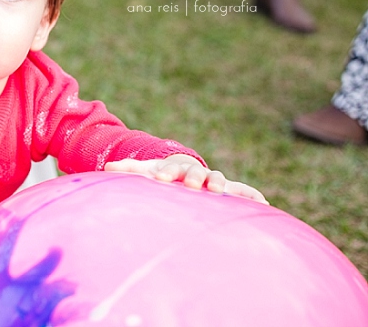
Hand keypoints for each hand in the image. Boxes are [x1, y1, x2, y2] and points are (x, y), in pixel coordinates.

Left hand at [104, 154, 267, 204]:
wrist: (181, 172)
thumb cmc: (158, 176)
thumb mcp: (142, 172)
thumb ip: (128, 171)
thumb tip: (107, 167)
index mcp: (172, 169)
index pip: (169, 168)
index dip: (166, 173)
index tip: (161, 179)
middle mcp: (194, 174)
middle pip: (196, 173)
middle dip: (195, 177)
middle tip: (194, 185)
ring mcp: (210, 182)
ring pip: (219, 181)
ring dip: (221, 185)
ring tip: (221, 193)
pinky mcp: (226, 192)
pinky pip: (241, 192)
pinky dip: (252, 196)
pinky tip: (264, 203)